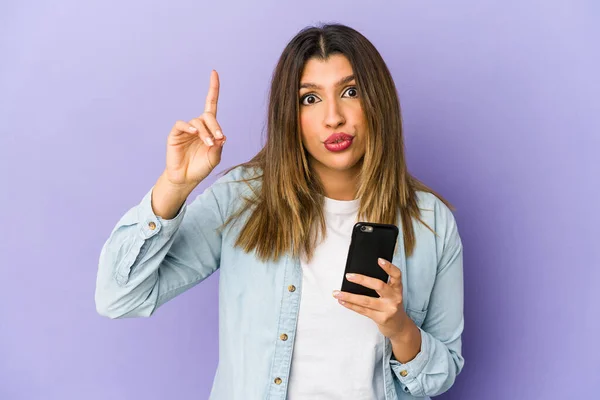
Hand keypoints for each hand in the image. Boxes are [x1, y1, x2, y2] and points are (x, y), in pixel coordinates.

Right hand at [164, 70, 225, 186]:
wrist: (186, 178)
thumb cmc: (201, 167)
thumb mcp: (214, 158)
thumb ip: (218, 147)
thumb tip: (222, 136)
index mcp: (209, 128)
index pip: (211, 104)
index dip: (213, 89)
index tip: (214, 72)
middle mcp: (197, 125)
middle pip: (207, 115)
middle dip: (215, 125)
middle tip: (218, 138)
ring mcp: (186, 129)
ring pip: (197, 121)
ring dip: (205, 131)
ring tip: (208, 143)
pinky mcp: (175, 134)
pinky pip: (181, 124)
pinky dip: (189, 127)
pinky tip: (194, 133)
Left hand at [333, 258, 410, 340]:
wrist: (399, 327)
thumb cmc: (391, 306)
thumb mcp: (392, 294)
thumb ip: (382, 286)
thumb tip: (359, 277)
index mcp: (397, 289)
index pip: (396, 275)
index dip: (389, 267)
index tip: (379, 260)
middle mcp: (395, 298)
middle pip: (379, 286)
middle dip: (362, 280)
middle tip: (348, 276)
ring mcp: (388, 309)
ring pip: (366, 301)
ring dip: (349, 296)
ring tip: (337, 293)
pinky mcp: (381, 318)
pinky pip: (363, 310)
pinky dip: (351, 305)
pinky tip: (343, 301)